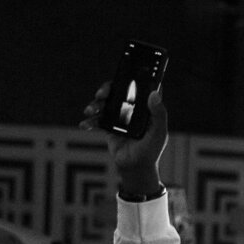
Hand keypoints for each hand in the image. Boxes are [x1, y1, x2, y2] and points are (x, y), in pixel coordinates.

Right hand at [80, 81, 168, 198]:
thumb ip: (158, 114)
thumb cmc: (151, 150)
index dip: (130, 79)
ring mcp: (119, 117)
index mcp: (144, 108)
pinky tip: (85, 125)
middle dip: (106, 90)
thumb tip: (154, 93)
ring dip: (94, 104)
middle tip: (101, 94)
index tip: (122, 75)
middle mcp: (131, 110)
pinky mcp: (109, 127)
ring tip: (89, 110)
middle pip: (117, 92)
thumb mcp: (158, 132)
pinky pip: (96, 120)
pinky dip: (89, 121)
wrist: (135, 168)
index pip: (137, 88)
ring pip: (104, 104)